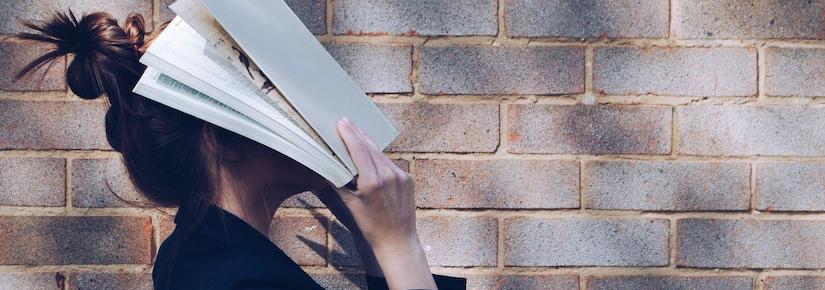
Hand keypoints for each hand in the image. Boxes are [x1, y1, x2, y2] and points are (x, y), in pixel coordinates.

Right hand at [321, 117, 434, 289]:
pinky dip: (379, 157)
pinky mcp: (407, 178)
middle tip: (346, 121)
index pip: (359, 150)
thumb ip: (340, 183)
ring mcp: (400, 176)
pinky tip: (371, 153)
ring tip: (356, 133)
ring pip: (380, 154)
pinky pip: (390, 163)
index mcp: (373, 181)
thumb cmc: (372, 226)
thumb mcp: (351, 205)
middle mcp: (388, 175)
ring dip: (368, 144)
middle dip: (357, 134)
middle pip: (370, 148)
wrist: (398, 240)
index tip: (342, 122)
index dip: (349, 135)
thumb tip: (329, 167)